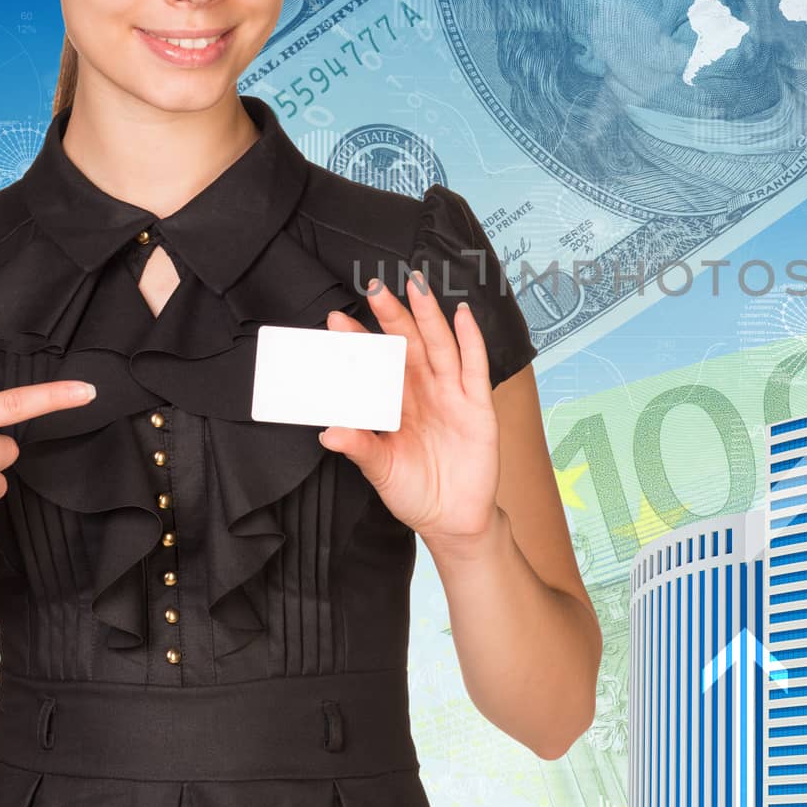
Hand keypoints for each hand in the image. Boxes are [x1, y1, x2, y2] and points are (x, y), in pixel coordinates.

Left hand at [318, 269, 499, 547]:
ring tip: (416, 286)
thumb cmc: (416, 493)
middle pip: (407, 345)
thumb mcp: (381, 471)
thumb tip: (328, 432)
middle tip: (375, 287)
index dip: (358, 341)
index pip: (375, 364)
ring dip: (428, 316)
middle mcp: (423, 392)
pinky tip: (462, 315)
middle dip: (392, 316)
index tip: (336, 320)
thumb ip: (360, 448)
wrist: (454, 520)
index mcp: (396, 403)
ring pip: (439, 346)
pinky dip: (470, 339)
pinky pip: (474, 366)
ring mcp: (452, 395)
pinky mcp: (477, 406)